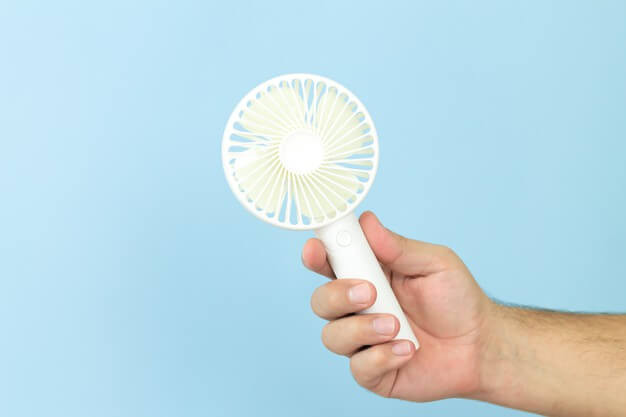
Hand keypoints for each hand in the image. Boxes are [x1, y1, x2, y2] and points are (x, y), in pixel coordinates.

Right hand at [302, 211, 493, 400]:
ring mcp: (363, 340)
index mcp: (367, 275)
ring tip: (397, 325)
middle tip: (370, 292)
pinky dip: (382, 357)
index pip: (329, 263)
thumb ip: (398, 246)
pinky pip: (359, 367)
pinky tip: (408, 349)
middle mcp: (358, 308)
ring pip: (332, 336)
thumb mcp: (434, 263)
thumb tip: (367, 222)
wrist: (482, 346)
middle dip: (338, 295)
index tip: (315, 249)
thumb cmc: (457, 300)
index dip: (316, 255)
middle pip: (321, 301)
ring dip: (362, 329)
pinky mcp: (373, 371)